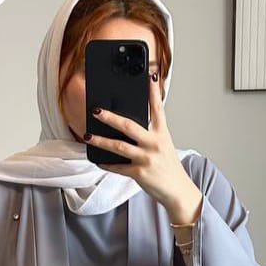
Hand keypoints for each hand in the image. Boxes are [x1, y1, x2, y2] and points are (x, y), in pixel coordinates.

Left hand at [87, 73, 202, 224]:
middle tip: (96, 111)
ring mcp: (146, 159)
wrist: (177, 191)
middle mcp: (154, 144)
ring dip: (101, 141)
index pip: (157, 108)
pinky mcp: (140, 174)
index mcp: (162, 134)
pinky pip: (118, 167)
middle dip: (110, 117)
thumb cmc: (168, 168)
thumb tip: (128, 126)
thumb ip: (150, 134)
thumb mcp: (164, 146)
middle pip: (129, 126)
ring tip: (88, 136)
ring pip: (119, 146)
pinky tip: (98, 160)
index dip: (153, 91)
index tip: (149, 75)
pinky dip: (107, 164)